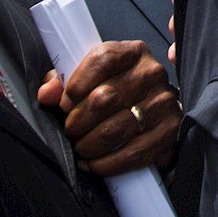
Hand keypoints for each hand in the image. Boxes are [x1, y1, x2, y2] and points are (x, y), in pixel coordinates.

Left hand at [34, 40, 179, 174]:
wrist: (149, 108)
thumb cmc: (112, 90)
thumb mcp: (87, 77)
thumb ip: (62, 82)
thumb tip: (47, 94)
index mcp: (131, 52)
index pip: (102, 60)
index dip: (76, 85)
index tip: (64, 104)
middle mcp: (152, 72)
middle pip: (105, 98)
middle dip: (78, 121)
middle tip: (70, 132)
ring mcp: (164, 101)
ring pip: (117, 129)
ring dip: (90, 145)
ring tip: (81, 148)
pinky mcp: (170, 129)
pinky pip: (136, 152)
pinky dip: (110, 164)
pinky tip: (95, 164)